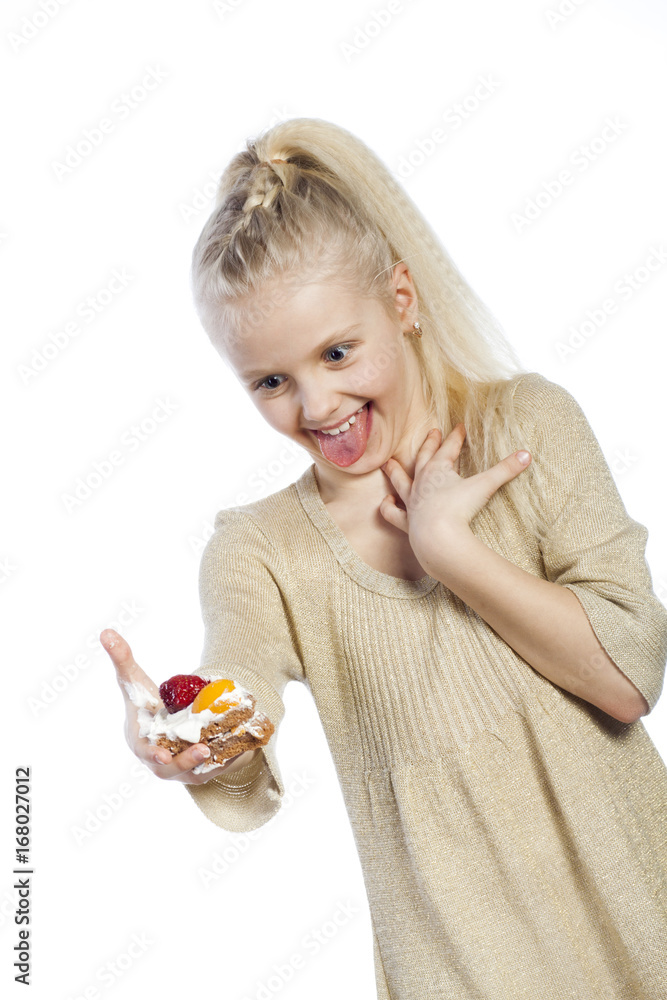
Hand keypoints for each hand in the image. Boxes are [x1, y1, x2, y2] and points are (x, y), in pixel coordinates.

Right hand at [100, 628, 252, 785]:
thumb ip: (122, 659)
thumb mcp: (136, 681)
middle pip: (172, 769)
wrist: (169, 723)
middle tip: (202, 750)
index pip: (145, 753)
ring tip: (222, 750)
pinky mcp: (201, 771)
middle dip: (186, 761)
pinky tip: (241, 750)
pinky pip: (215, 769)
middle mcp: (160, 762)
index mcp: (141, 743)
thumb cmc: (147, 704)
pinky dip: (227, 761)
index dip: (152, 755)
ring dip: (210, 764)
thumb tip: (106, 631)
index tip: (163, 756)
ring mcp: (181, 770)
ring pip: (196, 772)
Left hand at [379, 422, 530, 549]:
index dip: (456, 436)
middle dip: (430, 444)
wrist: (438, 537)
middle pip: (424, 457)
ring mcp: (411, 501)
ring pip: (400, 481)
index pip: (449, 448)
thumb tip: (528, 454)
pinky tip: (384, 503)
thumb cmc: (459, 509)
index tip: (459, 426)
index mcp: (438, 469)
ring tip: (387, 463)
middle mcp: (421, 481)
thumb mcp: (484, 486)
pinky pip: (394, 513)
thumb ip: (506, 470)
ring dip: (394, 472)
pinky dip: (388, 508)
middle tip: (432, 432)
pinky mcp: (407, 521)